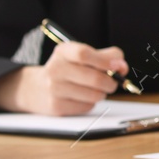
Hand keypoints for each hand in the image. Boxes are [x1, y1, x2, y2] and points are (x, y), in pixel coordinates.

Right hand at [0, 42, 127, 115]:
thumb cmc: (68, 70)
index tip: (119, 66)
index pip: (84, 54)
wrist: (36, 89)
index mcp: (63, 52)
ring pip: (94, 95)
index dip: (106, 60)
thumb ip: (106, 56)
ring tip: (96, 90)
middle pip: (94, 78)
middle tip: (113, 82)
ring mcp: (54, 89)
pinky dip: (91, 103)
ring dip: (102, 93)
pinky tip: (82, 97)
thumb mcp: (81, 57)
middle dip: (111, 82)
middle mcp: (55, 69)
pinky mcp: (56, 106)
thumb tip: (122, 67)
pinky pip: (87, 106)